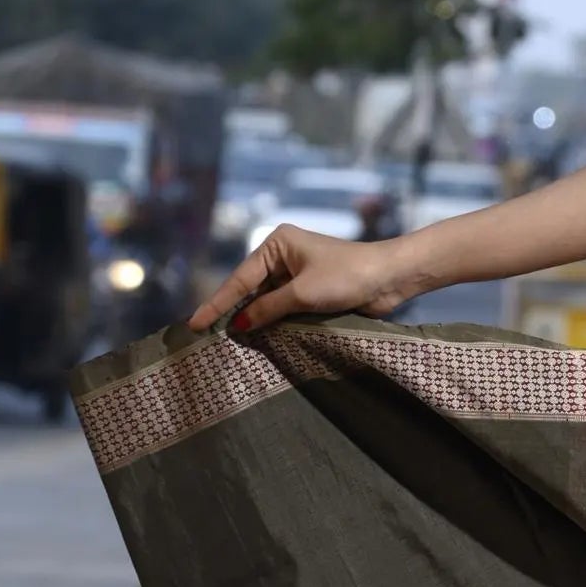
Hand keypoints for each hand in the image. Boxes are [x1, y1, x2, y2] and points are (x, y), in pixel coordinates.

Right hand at [189, 227, 424, 338]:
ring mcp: (297, 272)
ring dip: (255, 319)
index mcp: (277, 243)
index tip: (195, 324)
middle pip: (250, 289)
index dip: (217, 304)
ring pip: (266, 300)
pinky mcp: (311, 289)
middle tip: (208, 338)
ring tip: (230, 343)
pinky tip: (259, 338)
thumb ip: (268, 309)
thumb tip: (240, 325)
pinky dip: (273, 321)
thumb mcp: (302, 294)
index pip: (240, 278)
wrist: (389, 278)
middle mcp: (283, 255)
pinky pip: (283, 306)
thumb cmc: (347, 276)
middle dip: (234, 312)